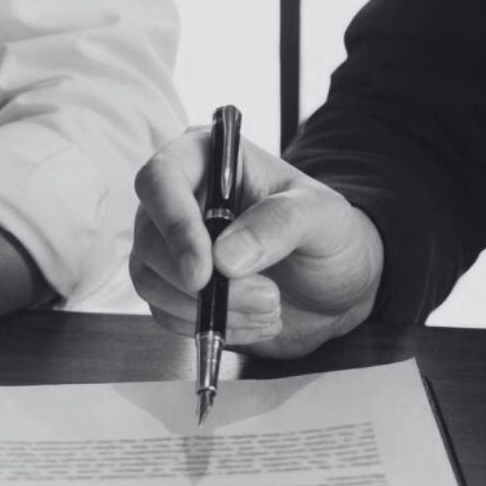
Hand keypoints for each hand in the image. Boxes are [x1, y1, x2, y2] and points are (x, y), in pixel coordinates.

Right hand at [129, 130, 381, 357]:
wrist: (336, 287)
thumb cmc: (329, 236)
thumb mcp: (322, 216)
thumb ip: (279, 223)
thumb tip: (223, 257)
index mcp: (209, 159)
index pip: (161, 178)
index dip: (175, 224)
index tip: (204, 270)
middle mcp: (181, 199)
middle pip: (149, 239)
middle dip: (201, 283)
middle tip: (266, 296)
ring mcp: (172, 247)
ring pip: (150, 282)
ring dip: (208, 309)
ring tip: (270, 308)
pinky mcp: (175, 290)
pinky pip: (166, 314)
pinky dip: (209, 327)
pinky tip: (254, 320)